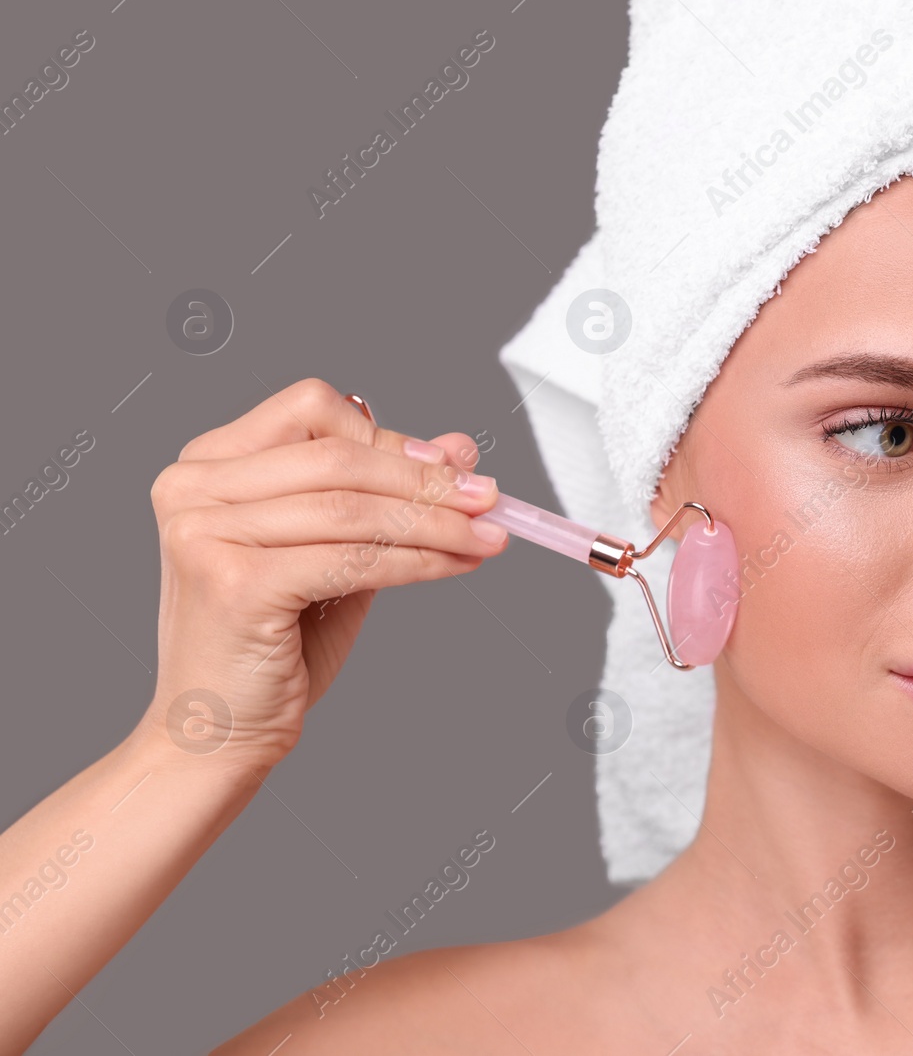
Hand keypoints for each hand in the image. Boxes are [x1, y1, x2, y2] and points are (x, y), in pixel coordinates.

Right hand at [140, 377, 505, 771]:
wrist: (216, 730)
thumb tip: (459, 450)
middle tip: (490, 499)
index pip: (313, 411)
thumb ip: (387, 498)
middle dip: (428, 480)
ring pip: (352, 509)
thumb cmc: (274, 642)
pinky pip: (352, 559)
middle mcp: (193, 487)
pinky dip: (417, 560)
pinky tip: (454, 566)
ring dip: (436, 523)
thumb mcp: (337, 551)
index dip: (391, 438)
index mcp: (209, 464)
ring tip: (487, 537)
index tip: (454, 465)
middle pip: (339, 458)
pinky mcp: (234, 584)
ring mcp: (204, 534)